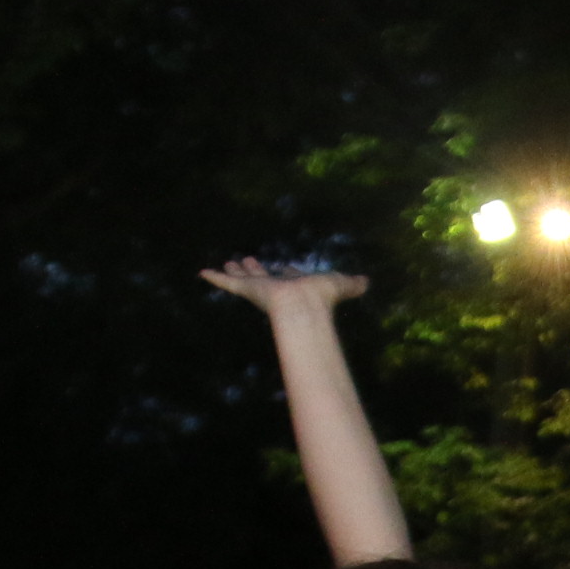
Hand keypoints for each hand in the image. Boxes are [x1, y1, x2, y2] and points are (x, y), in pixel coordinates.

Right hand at [202, 256, 370, 319]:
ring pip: (244, 278)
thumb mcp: (341, 284)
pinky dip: (214, 277)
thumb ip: (353, 284)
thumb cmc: (322, 298)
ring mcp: (260, 289)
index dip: (287, 272)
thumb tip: (368, 283)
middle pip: (263, 276)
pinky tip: (202, 272)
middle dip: (257, 269)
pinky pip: (226, 282)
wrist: (303, 307)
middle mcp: (276, 287)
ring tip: (227, 262)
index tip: (284, 268)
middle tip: (248, 261)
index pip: (288, 277)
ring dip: (235, 271)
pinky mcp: (246, 289)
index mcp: (294, 286)